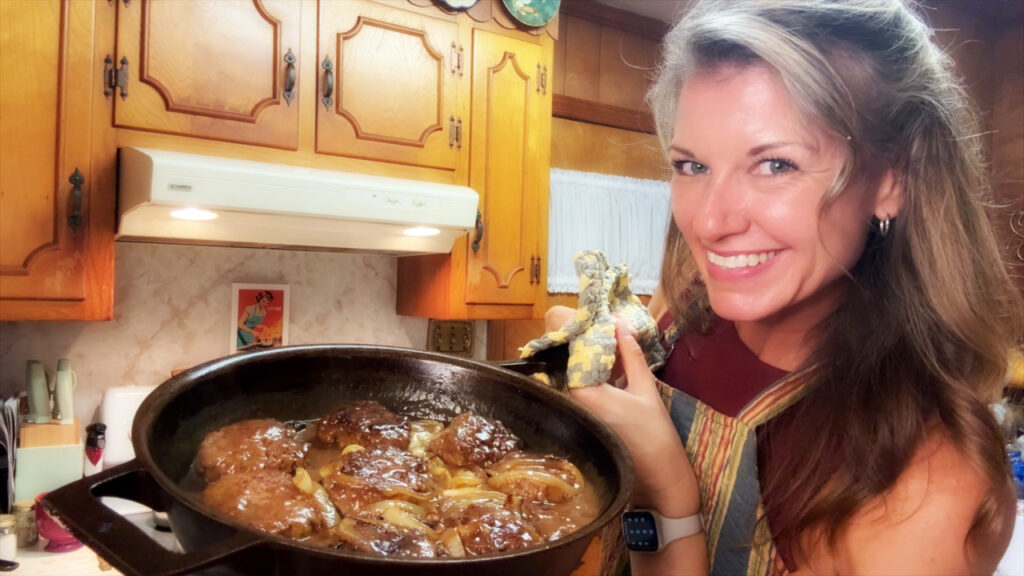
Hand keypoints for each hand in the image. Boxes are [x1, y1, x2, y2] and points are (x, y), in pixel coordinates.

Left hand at [565, 313, 699, 513]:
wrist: (658, 478)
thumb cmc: (655, 434)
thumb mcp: (644, 388)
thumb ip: (630, 354)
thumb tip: (619, 322)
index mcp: (583, 392)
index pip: (568, 350)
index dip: (574, 327)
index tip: (587, 314)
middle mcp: (570, 403)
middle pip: (563, 361)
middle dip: (577, 341)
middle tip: (598, 325)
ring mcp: (573, 414)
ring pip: (568, 375)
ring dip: (582, 357)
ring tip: (604, 340)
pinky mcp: (579, 421)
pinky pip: (576, 389)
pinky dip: (586, 375)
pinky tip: (605, 367)